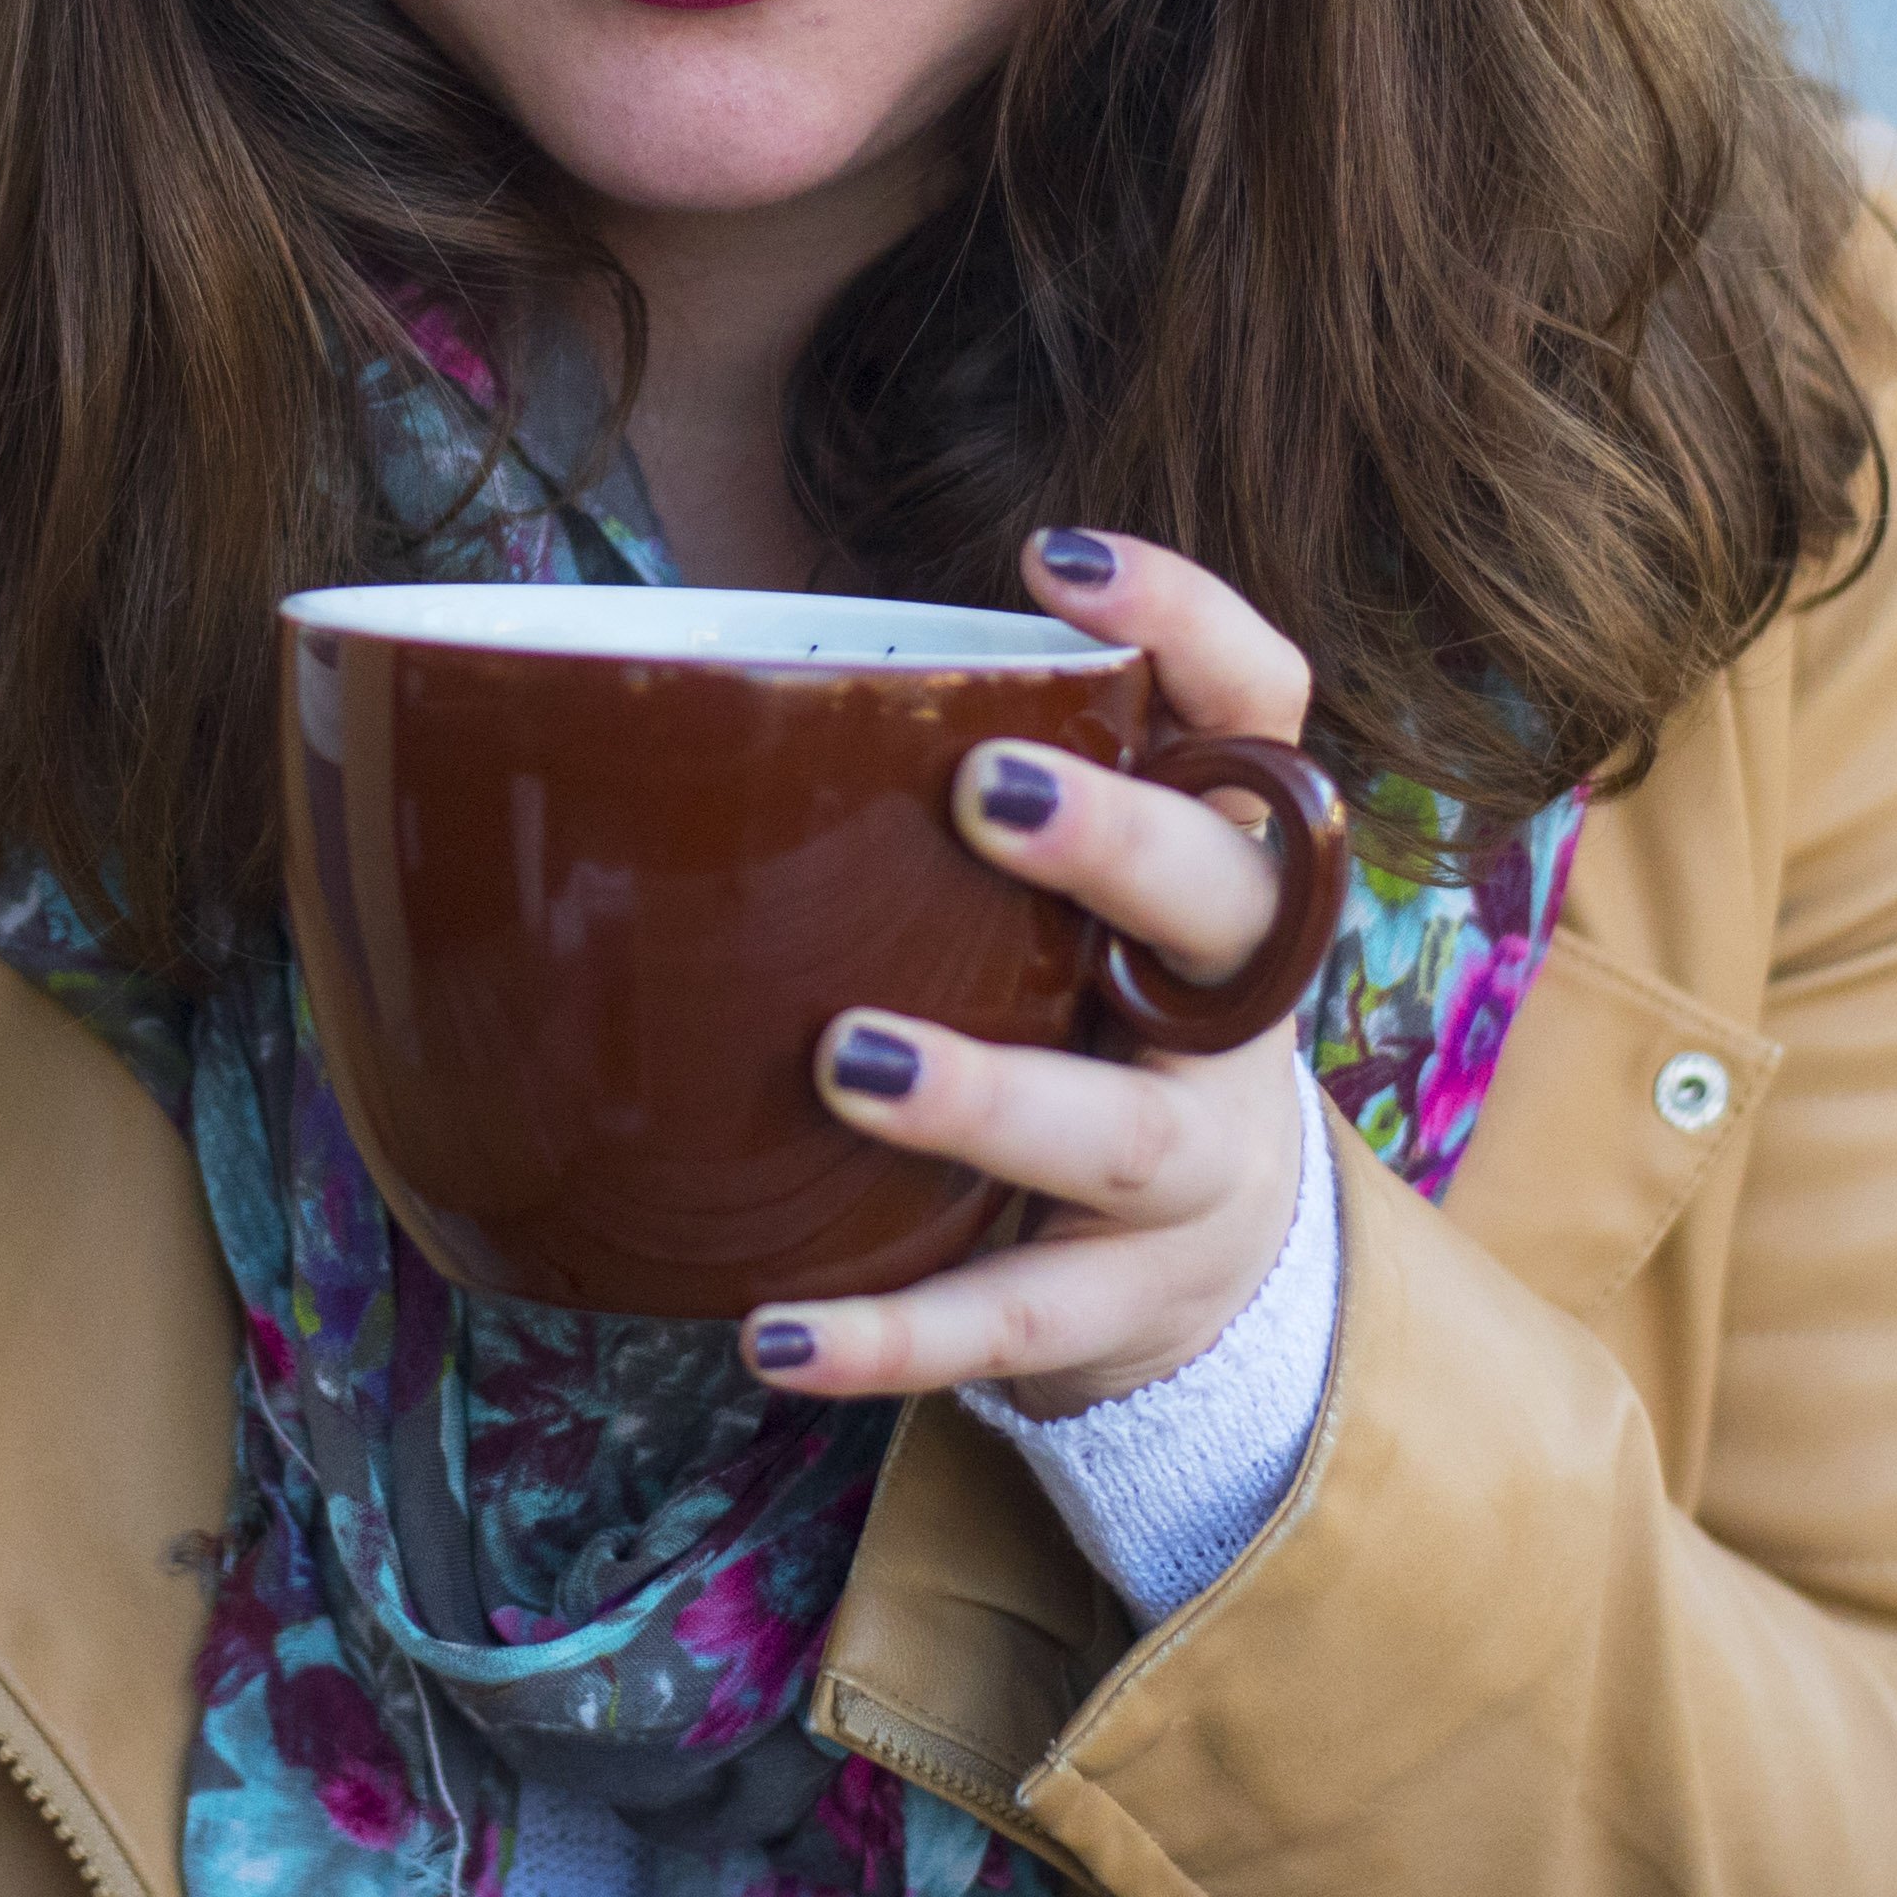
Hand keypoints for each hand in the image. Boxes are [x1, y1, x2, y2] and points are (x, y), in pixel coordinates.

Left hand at [745, 525, 1322, 1420]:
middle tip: (980, 790)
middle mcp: (1233, 1005)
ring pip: (1118, 1129)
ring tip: (847, 1056)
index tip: (1054, 559)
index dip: (1190, 624)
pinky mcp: (1123, 1303)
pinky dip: (890, 1337)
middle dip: (1118, 844)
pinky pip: (1010, 1323)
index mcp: (1218, 868)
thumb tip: (640, 696)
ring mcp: (1197, 1163)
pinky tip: (770, 1337)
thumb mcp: (1056, 903)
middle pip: (1225, 905)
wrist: (1204, 1271)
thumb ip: (933, 798)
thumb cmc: (1073, 1017)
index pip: (1256, 712)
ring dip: (987, 1093)